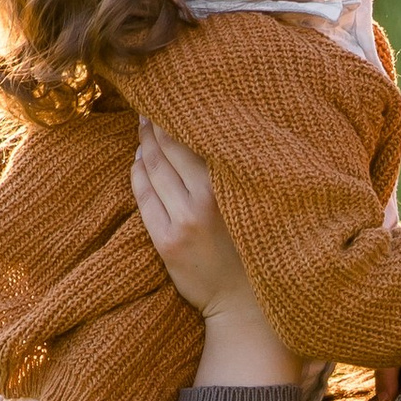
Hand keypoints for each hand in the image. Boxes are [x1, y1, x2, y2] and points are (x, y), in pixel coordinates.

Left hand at [130, 126, 298, 388]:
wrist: (250, 309)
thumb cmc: (263, 247)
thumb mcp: (261, 202)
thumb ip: (241, 169)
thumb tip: (221, 125)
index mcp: (233, 185)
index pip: (195, 135)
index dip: (180, 110)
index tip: (176, 91)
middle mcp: (206, 201)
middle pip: (168, 147)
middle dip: (156, 121)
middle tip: (150, 100)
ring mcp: (183, 222)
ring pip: (152, 168)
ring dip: (145, 142)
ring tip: (144, 124)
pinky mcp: (167, 242)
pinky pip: (143, 196)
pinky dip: (137, 172)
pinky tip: (139, 158)